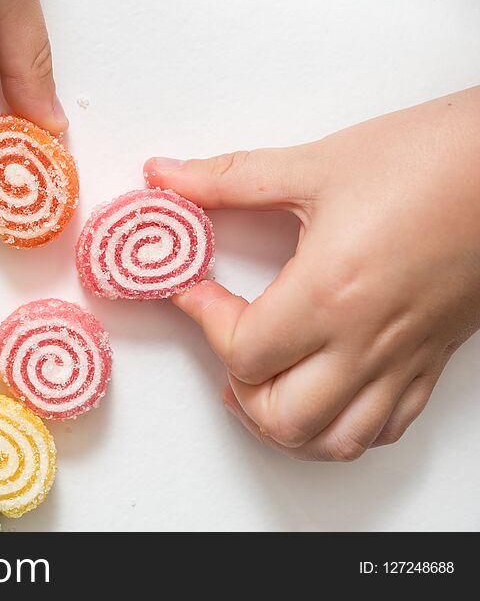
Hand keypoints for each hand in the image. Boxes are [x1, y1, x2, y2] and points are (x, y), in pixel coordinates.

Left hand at [145, 87, 479, 460]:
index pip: (242, 349)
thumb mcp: (316, 165)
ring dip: (284, 422)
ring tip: (262, 382)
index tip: (194, 289)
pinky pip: (384, 428)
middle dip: (237, 384)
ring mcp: (403, 359)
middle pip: (279, 415)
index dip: (203, 318)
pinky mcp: (430, 361)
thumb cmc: (433, 160)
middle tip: (226, 337)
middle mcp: (366, 340)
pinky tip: (322, 391)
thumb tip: (167, 176)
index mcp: (330, 293)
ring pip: (332, 440)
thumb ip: (228, 179)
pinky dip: (341, 427)